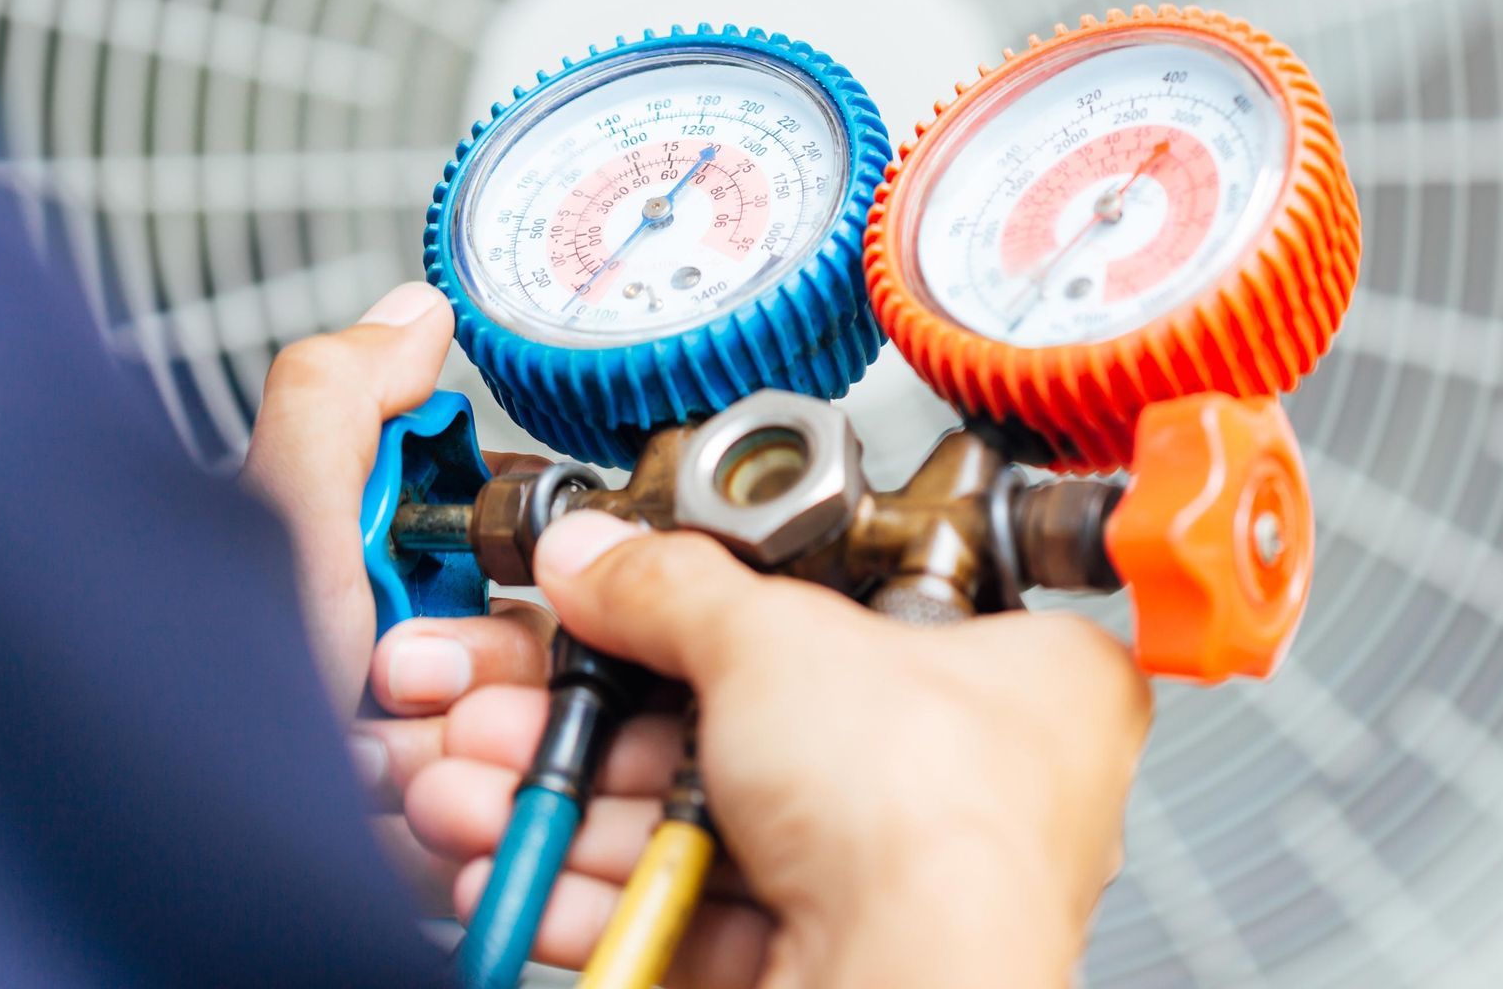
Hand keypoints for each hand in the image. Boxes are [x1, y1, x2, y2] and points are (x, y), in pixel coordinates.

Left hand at [242, 283, 556, 900]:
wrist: (191, 849)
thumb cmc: (211, 699)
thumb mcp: (276, 525)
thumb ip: (338, 401)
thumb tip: (416, 312)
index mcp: (369, 560)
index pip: (508, 531)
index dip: (509, 549)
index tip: (475, 569)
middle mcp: (399, 642)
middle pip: (531, 630)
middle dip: (476, 660)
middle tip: (393, 672)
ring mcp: (419, 735)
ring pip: (526, 717)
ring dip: (464, 734)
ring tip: (380, 754)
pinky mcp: (439, 815)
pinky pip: (504, 793)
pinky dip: (458, 801)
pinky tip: (390, 804)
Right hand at [405, 515, 1152, 986]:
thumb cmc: (930, 819)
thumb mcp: (775, 638)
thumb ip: (670, 590)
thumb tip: (605, 556)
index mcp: (1023, 674)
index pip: (861, 606)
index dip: (732, 600)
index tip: (632, 595)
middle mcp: (973, 780)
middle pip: (753, 722)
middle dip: (597, 718)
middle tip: (513, 699)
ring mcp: (900, 880)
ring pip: (707, 822)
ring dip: (574, 804)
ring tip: (479, 778)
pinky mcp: (828, 962)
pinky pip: (697, 910)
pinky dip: (600, 889)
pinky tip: (520, 866)